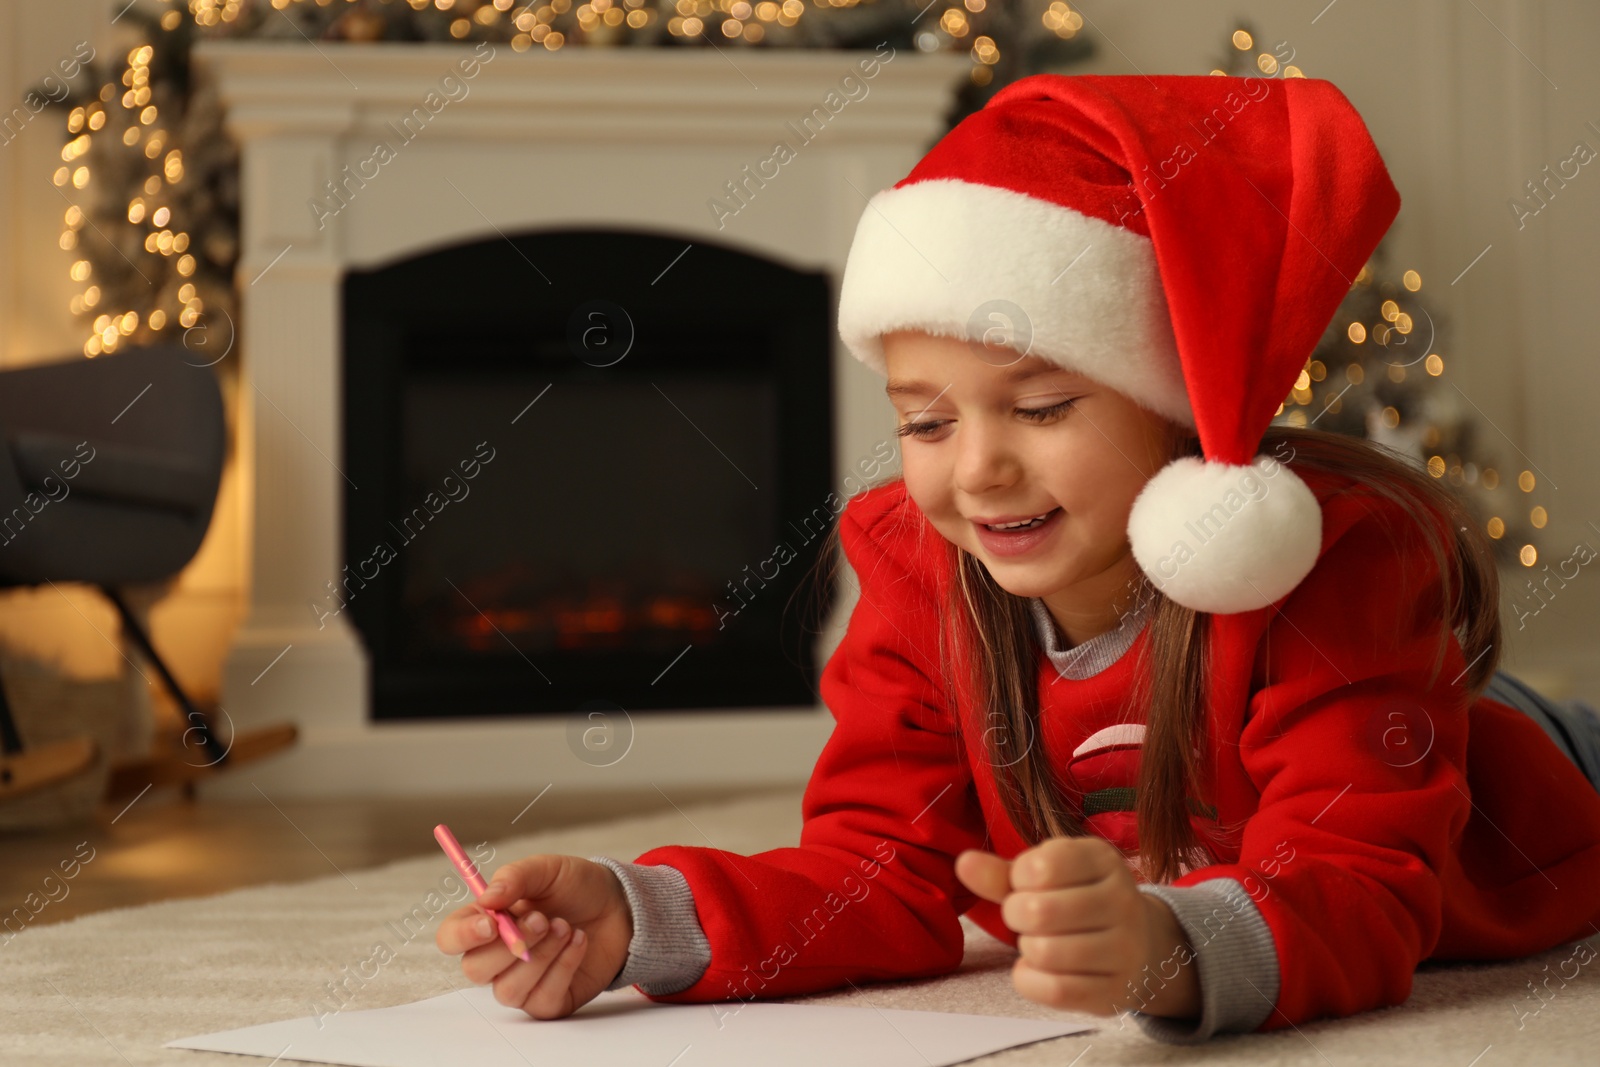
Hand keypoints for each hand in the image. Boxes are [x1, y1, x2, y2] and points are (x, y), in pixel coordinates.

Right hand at [436, 854, 632, 1019]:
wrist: (618, 906)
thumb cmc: (576, 887)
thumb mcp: (548, 869)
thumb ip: (516, 877)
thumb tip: (487, 899)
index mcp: (486, 922)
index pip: (451, 938)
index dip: (463, 935)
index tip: (490, 922)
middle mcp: (497, 958)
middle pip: (475, 970)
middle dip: (511, 944)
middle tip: (543, 918)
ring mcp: (522, 983)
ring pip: (508, 989)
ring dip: (541, 956)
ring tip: (566, 927)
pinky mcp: (549, 1001)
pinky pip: (543, 998)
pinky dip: (564, 967)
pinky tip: (579, 942)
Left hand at [954, 837, 1199, 1018]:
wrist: (1136, 945)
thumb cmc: (1075, 901)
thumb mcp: (1043, 878)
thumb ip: (1001, 873)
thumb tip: (963, 863)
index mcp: (1103, 859)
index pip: (1039, 866)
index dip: (1018, 878)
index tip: (1028, 883)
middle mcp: (1123, 900)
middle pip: (1037, 912)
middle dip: (1016, 915)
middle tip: (1027, 916)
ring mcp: (1125, 949)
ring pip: (1044, 952)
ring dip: (1027, 948)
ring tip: (1041, 940)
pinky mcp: (1115, 991)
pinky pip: (1054, 990)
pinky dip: (1030, 980)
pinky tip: (1038, 969)